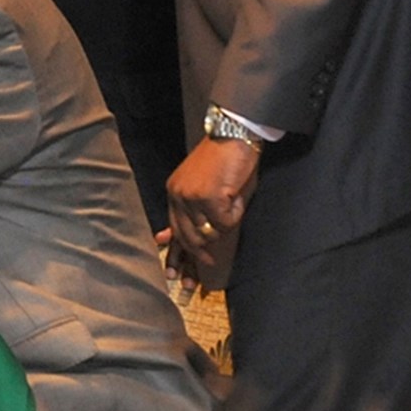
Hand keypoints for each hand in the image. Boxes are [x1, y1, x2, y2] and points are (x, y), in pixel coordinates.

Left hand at [163, 135, 258, 284]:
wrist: (234, 134)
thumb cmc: (226, 161)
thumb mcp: (208, 188)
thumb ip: (197, 213)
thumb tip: (185, 240)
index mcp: (174, 193)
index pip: (174, 229)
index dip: (176, 254)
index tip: (174, 275)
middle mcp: (178, 195)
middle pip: (188, 237)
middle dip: (198, 255)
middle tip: (205, 269)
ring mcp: (192, 197)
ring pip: (209, 231)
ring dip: (225, 224)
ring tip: (232, 203)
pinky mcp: (209, 197)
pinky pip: (226, 222)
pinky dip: (236, 213)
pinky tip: (236, 195)